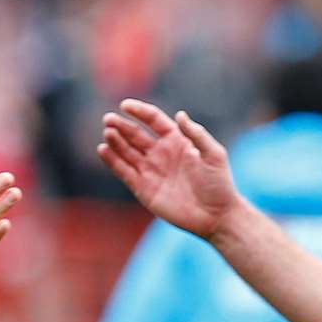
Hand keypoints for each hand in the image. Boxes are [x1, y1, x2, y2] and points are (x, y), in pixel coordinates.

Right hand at [98, 99, 241, 239]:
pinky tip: (103, 150)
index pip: (153, 120)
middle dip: (121, 126)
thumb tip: (179, 115)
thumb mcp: (213, 154)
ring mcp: (150, 170)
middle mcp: (160, 153)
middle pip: (135, 134)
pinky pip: (124, 172)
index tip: (125, 105)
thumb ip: (196, 134)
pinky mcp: (143, 188)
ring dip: (115, 141)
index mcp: (176, 140)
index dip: (139, 111)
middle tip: (108, 119)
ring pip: (127, 151)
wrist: (215, 216)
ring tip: (108, 133)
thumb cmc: (219, 183)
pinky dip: (112, 161)